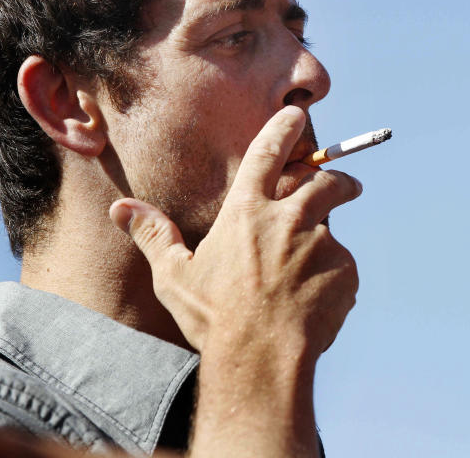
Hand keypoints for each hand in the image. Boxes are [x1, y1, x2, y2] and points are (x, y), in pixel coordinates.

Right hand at [109, 105, 361, 456]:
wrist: (262, 356)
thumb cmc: (214, 317)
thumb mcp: (175, 276)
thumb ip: (153, 235)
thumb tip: (120, 208)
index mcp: (248, 211)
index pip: (268, 153)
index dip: (283, 129)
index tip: (296, 114)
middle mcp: (289, 217)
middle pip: (324, 181)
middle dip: (339, 179)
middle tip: (349, 185)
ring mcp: (321, 242)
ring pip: (332, 229)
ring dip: (328, 238)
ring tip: (317, 264)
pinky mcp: (344, 270)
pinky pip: (343, 269)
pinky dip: (333, 279)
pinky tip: (313, 304)